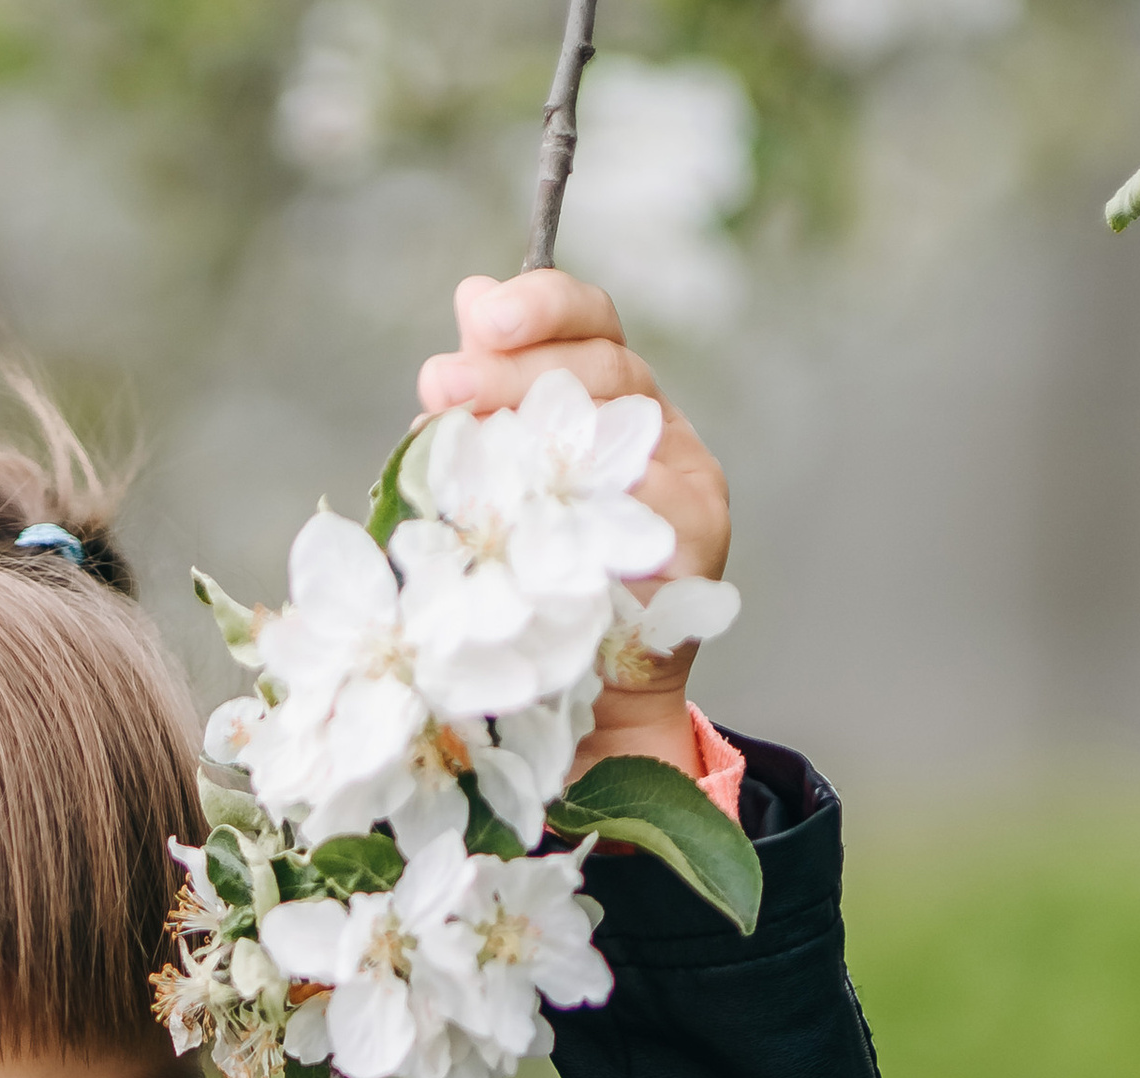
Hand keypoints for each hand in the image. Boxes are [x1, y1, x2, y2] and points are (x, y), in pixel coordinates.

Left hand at [417, 270, 731, 777]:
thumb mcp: (495, 492)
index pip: (590, 326)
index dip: (541, 305)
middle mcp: (659, 435)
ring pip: (621, 425)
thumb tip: (466, 310)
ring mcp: (688, 486)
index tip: (478, 311)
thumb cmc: (531, 597)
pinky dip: (581, 499)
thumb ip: (489, 410)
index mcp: (613, 405)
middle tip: (439, 383)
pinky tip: (522, 503)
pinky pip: (643, 503)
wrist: (589, 710)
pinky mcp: (699, 544)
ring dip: (532, 422)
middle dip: (512, 367)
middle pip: (600, 368)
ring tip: (452, 426)